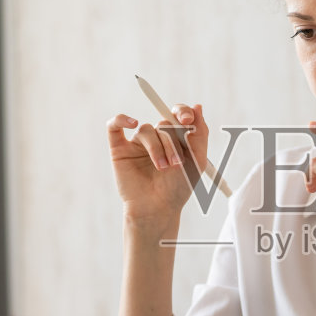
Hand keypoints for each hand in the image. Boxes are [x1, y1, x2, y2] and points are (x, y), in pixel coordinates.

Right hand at [107, 103, 208, 231]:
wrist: (158, 209)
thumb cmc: (178, 188)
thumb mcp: (198, 161)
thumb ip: (201, 134)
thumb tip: (198, 106)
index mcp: (176, 138)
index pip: (177, 114)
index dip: (182, 112)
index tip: (187, 121)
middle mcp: (156, 137)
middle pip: (164, 124)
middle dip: (172, 142)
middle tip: (177, 163)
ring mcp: (137, 143)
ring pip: (145, 130)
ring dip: (156, 147)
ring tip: (162, 167)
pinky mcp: (119, 149)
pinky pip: (114, 126)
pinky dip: (122, 119)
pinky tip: (132, 122)